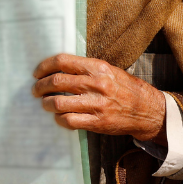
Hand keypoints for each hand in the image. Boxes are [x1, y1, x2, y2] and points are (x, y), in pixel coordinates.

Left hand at [32, 55, 166, 143]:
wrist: (146, 110)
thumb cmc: (123, 87)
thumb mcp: (107, 70)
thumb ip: (85, 68)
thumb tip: (56, 68)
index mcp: (97, 67)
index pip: (62, 61)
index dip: (44, 66)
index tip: (36, 73)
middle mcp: (96, 84)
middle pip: (56, 82)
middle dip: (40, 87)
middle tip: (35, 90)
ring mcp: (97, 104)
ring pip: (59, 103)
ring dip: (46, 104)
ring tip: (45, 104)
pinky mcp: (98, 122)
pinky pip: (69, 121)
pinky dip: (59, 119)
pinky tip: (59, 117)